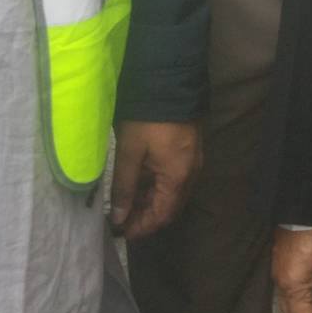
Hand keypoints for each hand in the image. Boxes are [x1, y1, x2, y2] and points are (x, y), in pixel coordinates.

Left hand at [109, 120, 201, 239]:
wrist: (169, 80)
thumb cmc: (147, 118)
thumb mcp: (129, 152)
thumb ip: (124, 188)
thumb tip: (119, 218)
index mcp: (177, 177)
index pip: (162, 216)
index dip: (142, 228)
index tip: (121, 232)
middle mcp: (191, 173)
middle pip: (170, 207)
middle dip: (146, 216)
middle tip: (121, 218)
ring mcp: (193, 160)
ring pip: (172, 192)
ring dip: (151, 201)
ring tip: (126, 201)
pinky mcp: (189, 149)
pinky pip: (174, 178)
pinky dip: (157, 186)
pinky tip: (139, 182)